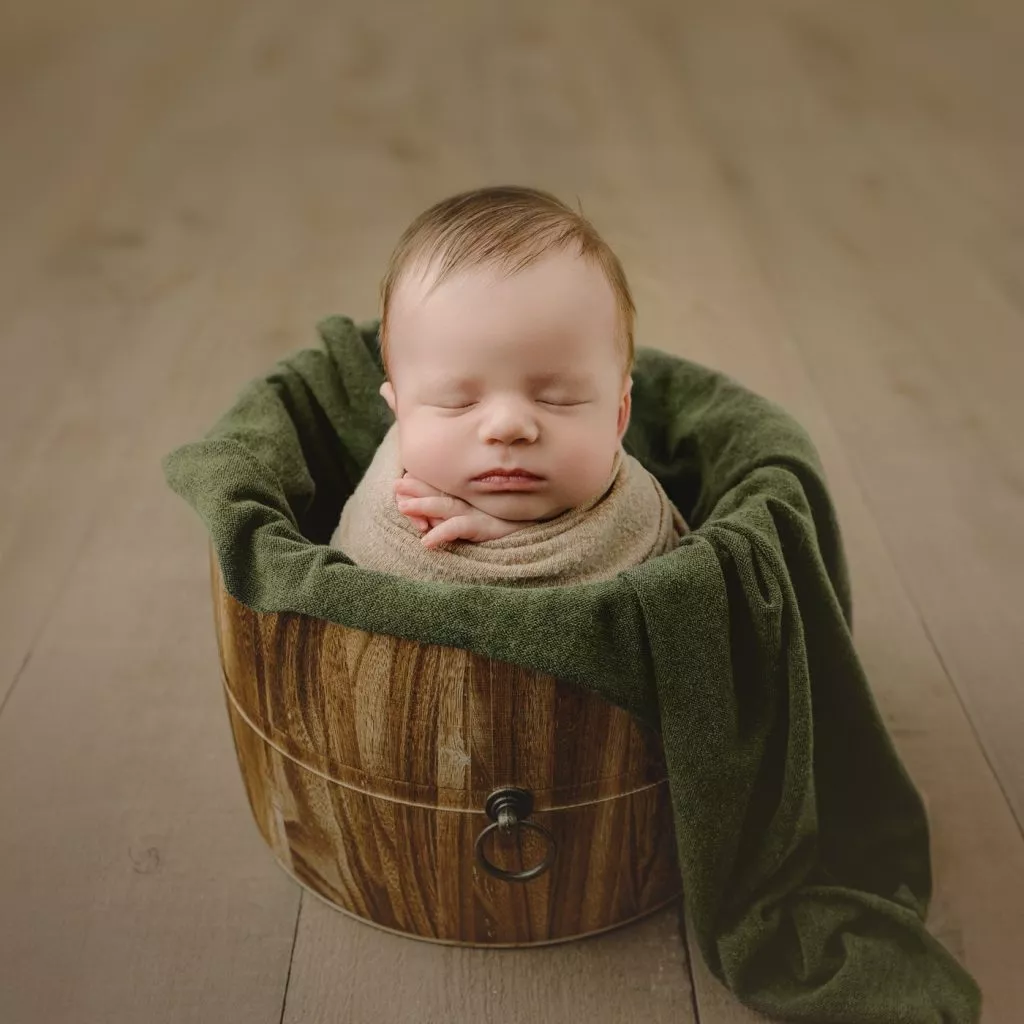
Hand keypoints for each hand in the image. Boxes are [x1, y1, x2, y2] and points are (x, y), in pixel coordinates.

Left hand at [394, 474, 523, 547]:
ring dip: (423, 505)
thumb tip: (428, 521)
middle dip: (415, 487)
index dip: (419, 485)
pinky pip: (460, 529)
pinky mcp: (485, 527)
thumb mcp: (479, 514)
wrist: (537, 529)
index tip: (400, 484)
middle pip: (438, 491)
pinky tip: (426, 542)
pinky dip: (442, 533)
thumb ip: (456, 514)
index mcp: (466, 495)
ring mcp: (477, 512)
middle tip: (395, 484)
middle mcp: (470, 500)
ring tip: (403, 506)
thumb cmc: (508, 521)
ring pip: (445, 506)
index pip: (438, 487)